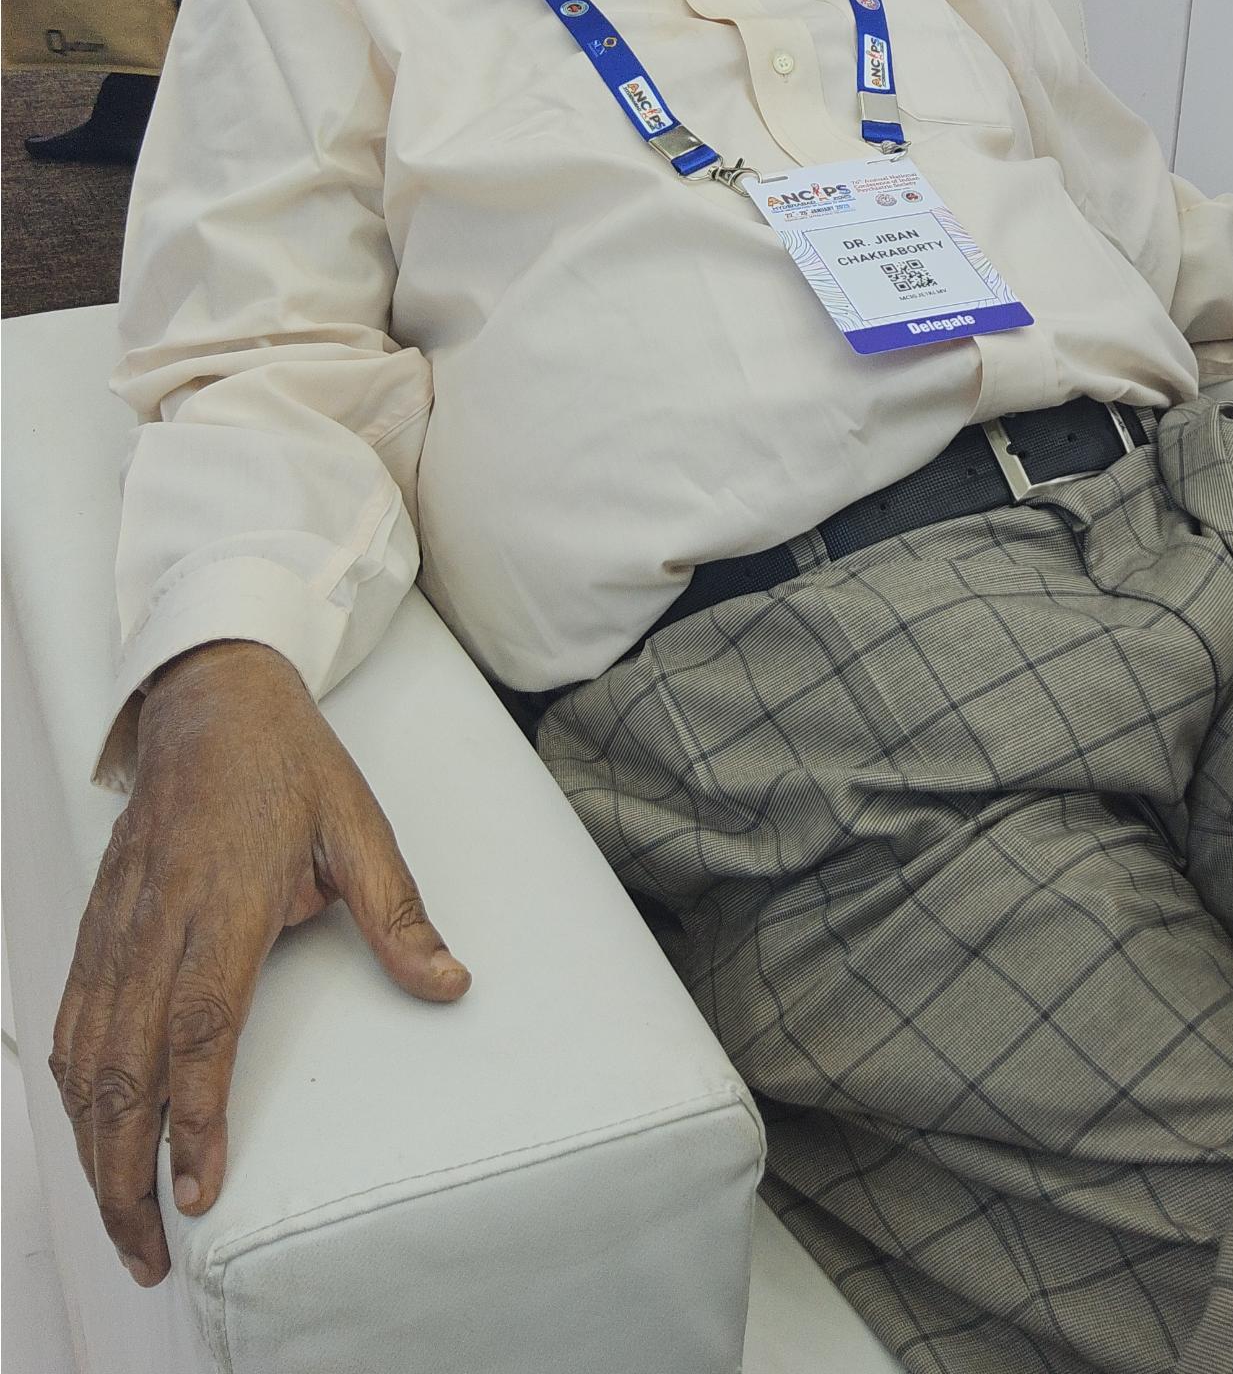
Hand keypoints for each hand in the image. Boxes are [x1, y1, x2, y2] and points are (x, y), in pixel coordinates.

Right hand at [50, 641, 469, 1287]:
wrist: (209, 695)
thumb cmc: (287, 762)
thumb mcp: (361, 825)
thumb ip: (399, 914)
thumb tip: (449, 983)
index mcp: (225, 898)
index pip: (199, 1025)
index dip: (193, 1115)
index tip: (200, 1188)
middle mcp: (158, 918)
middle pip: (124, 1065)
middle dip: (127, 1170)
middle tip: (153, 1248)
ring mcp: (117, 921)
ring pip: (86, 1053)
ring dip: (94, 1145)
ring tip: (123, 1216)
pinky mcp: (97, 921)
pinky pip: (73, 1018)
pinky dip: (75, 1089)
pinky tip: (92, 1133)